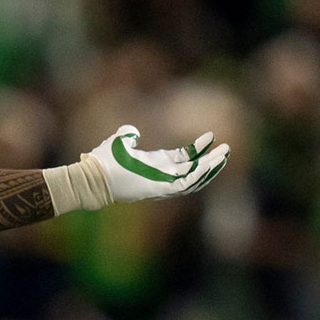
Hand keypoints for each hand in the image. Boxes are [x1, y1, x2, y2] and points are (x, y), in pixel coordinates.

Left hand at [86, 125, 227, 202]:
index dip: (198, 149)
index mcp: (155, 165)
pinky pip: (185, 183)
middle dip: (211, 160)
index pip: (184, 159)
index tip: (211, 136)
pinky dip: (199, 174)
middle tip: (227, 149)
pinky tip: (210, 163)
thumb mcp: (119, 141)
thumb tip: (133, 131)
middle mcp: (162, 175)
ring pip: (194, 178)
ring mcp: (162, 183)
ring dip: (210, 167)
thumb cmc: (103, 161)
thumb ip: (128, 134)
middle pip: (193, 169)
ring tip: (225, 154)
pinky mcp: (160, 188)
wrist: (92, 176)